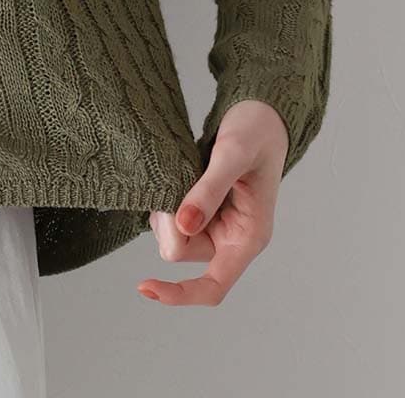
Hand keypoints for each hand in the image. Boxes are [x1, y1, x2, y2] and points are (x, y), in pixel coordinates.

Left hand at [138, 98, 289, 305]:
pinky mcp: (200, 208)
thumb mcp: (233, 154)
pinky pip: (170, 215)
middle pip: (180, 251)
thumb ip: (208, 190)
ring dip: (165, 207)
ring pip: (171, 233)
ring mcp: (215, 224)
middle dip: (168, 222)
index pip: (213, 286)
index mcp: (248, 238)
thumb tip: (184, 225)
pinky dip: (166, 197)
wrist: (260, 111)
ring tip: (184, 171)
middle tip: (176, 181)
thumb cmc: (257, 131)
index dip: (179, 293)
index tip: (145, 285)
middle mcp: (230, 238)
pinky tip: (178, 173)